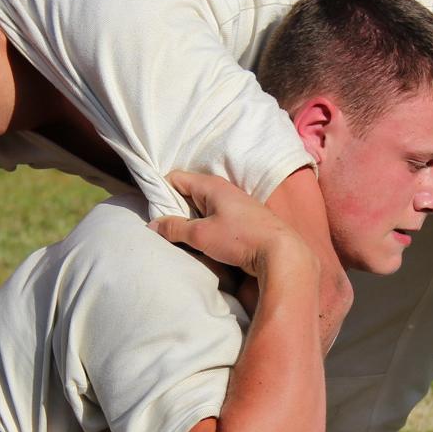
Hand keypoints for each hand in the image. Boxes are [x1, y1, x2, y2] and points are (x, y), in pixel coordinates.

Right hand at [150, 170, 310, 279]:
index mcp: (211, 185)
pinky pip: (216, 220)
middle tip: (163, 227)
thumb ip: (174, 229)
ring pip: (202, 209)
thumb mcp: (201, 235)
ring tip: (180, 238)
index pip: (176, 178)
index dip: (161, 191)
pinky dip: (206, 229)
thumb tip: (153, 225)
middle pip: (189, 193)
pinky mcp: (243, 222)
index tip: (151, 210)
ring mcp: (235, 206)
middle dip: (175, 209)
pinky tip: (202, 243)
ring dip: (191, 222)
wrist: (281, 254)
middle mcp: (224, 190)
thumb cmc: (240, 238)